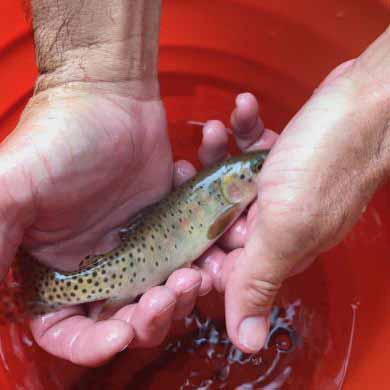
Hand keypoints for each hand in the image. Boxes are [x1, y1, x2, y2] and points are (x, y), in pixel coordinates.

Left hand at [197, 28, 389, 352]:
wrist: (371, 100)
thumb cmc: (330, 162)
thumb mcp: (287, 228)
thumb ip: (260, 280)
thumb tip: (247, 343)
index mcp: (274, 249)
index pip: (223, 266)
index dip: (195, 250)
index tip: (174, 224)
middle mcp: (275, 223)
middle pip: (219, 221)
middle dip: (198, 197)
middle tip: (183, 171)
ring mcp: (278, 188)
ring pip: (230, 181)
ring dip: (216, 155)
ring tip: (212, 131)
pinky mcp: (282, 156)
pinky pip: (250, 147)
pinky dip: (243, 130)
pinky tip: (242, 109)